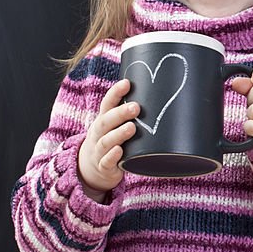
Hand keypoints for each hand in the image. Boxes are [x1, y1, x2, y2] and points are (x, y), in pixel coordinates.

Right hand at [78, 78, 139, 200]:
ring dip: (118, 134)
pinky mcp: (103, 167)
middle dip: (120, 113)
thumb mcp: (115, 126)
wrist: (92, 168)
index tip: (127, 83)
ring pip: (106, 141)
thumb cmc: (111, 140)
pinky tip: (120, 151)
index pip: (107, 104)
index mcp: (104, 120)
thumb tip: (160, 95)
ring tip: (132, 127)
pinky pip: (105, 162)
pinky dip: (112, 156)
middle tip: (136, 107)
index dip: (115, 93)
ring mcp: (99, 150)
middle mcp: (99, 133)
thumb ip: (130, 115)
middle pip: (105, 121)